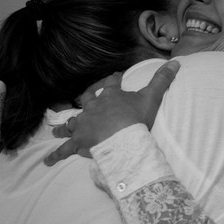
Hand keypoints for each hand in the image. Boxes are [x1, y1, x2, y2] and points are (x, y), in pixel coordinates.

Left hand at [43, 60, 179, 165]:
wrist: (122, 138)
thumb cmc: (136, 118)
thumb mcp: (151, 97)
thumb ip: (162, 80)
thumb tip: (176, 62)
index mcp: (110, 97)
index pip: (111, 85)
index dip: (113, 80)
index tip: (115, 77)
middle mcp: (93, 109)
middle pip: (86, 101)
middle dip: (85, 100)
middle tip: (84, 101)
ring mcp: (83, 125)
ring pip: (70, 124)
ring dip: (64, 126)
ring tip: (55, 130)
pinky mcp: (78, 142)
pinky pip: (65, 150)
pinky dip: (56, 155)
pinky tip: (46, 161)